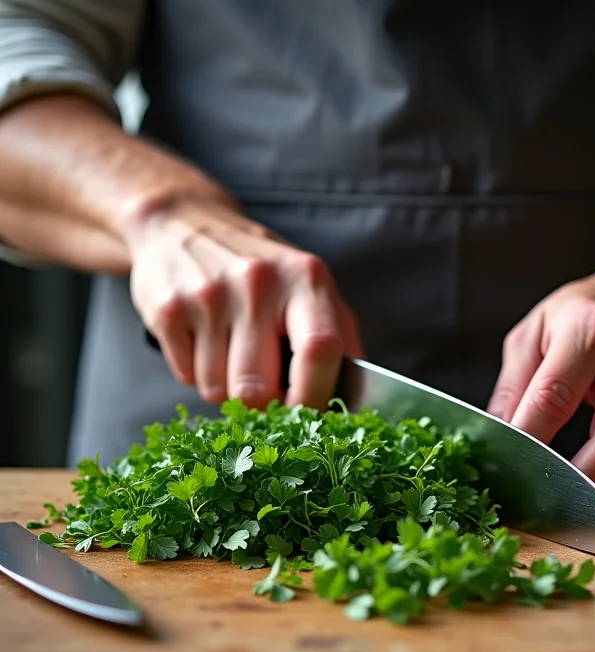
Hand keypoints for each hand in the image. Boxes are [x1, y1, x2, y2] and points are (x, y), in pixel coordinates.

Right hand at [126, 198, 362, 409]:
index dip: (314, 397)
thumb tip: (358, 400)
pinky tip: (204, 343)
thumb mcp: (310, 286)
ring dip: (226, 389)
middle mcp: (257, 282)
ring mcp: (209, 295)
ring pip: (218, 391)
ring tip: (231, 355)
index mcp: (305, 278)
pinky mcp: (168, 310)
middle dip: (263, 405)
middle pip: (259, 389)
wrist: (184, 224)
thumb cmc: (261, 269)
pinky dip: (196, 373)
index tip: (308, 417)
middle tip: (265, 390)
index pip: (319, 350)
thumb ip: (340, 336)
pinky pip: (187, 377)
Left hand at [488, 255, 594, 508]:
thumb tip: (494, 434)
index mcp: (593, 331)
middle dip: (573, 483)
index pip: (553, 400)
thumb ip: (514, 382)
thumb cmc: (594, 311)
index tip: (504, 467)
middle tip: (540, 498)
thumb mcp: (539, 327)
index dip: (526, 441)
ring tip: (572, 505)